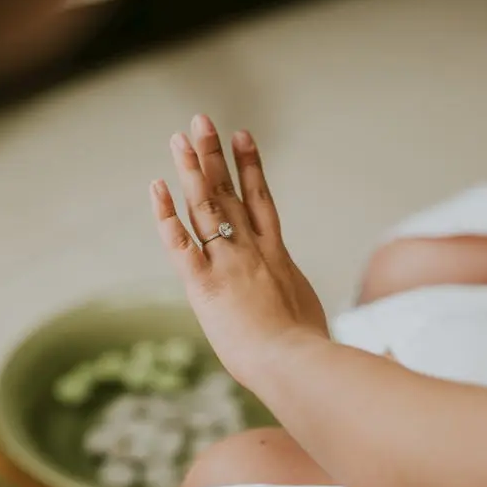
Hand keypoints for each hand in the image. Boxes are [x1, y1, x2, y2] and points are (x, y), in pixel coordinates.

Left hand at [150, 114, 327, 385]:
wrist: (296, 364)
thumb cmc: (310, 351)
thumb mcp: (309, 319)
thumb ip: (304, 307)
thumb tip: (331, 325)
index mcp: (277, 256)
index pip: (262, 200)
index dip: (250, 167)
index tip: (242, 136)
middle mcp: (252, 251)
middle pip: (230, 193)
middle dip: (214, 156)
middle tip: (201, 122)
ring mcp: (229, 264)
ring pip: (207, 208)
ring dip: (192, 171)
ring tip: (180, 139)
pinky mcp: (206, 284)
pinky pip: (182, 244)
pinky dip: (167, 216)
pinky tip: (156, 189)